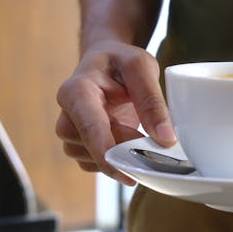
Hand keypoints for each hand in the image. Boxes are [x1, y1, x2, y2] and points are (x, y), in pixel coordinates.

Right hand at [55, 40, 175, 184]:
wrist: (107, 62)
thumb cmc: (122, 61)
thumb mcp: (142, 67)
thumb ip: (152, 101)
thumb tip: (165, 139)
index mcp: (76, 91)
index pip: (89, 126)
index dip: (108, 151)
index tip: (129, 170)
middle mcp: (67, 114)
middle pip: (91, 147)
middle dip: (123, 152)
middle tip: (152, 147)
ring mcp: (71, 133)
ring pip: (93, 160)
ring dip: (121, 157)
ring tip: (141, 138)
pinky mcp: (80, 146)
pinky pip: (97, 166)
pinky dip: (117, 162)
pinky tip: (131, 147)